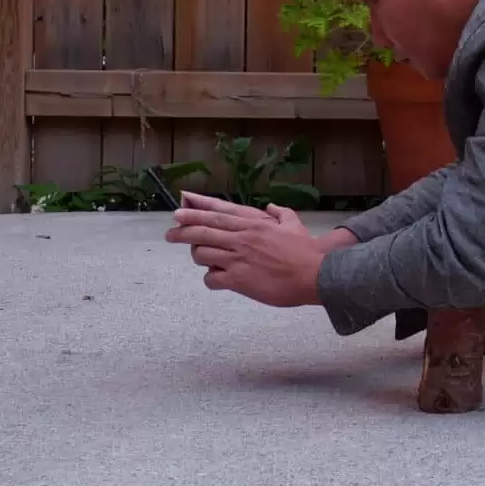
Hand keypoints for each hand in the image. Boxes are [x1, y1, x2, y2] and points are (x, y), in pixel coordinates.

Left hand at [165, 193, 340, 307]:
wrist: (314, 274)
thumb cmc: (305, 251)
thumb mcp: (294, 224)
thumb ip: (281, 213)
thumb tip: (272, 206)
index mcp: (254, 223)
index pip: (219, 212)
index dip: (197, 209)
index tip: (180, 208)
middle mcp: (242, 237)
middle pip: (203, 231)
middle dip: (182, 230)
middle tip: (170, 233)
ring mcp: (238, 258)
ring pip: (203, 254)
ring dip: (198, 255)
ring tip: (199, 257)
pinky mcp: (239, 279)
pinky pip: (212, 278)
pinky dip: (210, 278)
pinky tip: (216, 278)